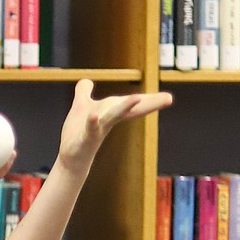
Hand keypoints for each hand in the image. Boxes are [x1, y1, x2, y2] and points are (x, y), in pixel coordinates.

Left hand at [58, 79, 172, 173]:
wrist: (70, 158)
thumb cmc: (78, 134)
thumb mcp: (80, 107)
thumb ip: (83, 93)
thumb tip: (86, 81)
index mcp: (110, 113)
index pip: (132, 105)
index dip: (149, 100)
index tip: (169, 98)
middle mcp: (107, 121)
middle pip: (129, 109)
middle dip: (148, 103)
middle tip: (168, 99)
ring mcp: (97, 131)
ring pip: (112, 117)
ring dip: (124, 108)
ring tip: (136, 98)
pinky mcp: (84, 140)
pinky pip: (89, 130)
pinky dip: (92, 123)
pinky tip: (93, 115)